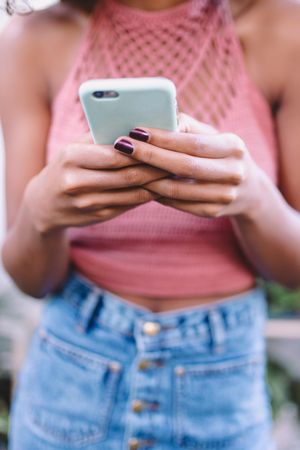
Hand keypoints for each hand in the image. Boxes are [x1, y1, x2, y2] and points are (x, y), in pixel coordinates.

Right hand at [25, 134, 167, 232]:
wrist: (43, 204)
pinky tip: (159, 187)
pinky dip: (146, 196)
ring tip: (172, 173)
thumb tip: (137, 129)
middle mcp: (76, 182)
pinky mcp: (97, 216)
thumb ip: (100, 139)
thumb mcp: (73, 148)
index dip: (141, 151)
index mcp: (71, 157)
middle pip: (126, 175)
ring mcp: (87, 203)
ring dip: (155, 184)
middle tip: (175, 160)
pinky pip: (128, 205)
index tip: (162, 144)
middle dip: (154, 168)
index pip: (114, 154)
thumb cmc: (65, 167)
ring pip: (131, 193)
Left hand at [114, 113, 262, 218]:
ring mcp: (225, 196)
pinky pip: (180, 204)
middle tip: (123, 147)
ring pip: (179, 189)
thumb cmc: (222, 155)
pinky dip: (159, 194)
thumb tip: (160, 116)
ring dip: (149, 179)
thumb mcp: (215, 136)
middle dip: (150, 156)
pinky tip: (143, 184)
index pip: (193, 142)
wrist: (249, 191)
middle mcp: (234, 172)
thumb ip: (189, 127)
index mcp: (234, 147)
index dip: (163, 138)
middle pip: (184, 166)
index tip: (136, 131)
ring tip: (127, 167)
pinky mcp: (214, 212)